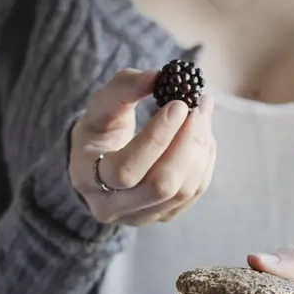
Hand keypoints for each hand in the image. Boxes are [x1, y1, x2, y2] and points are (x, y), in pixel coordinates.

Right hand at [69, 69, 215, 225]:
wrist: (101, 163)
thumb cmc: (100, 130)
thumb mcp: (100, 106)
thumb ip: (124, 87)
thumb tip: (158, 77)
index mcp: (87, 179)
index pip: (126, 170)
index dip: (156, 138)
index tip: (178, 105)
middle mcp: (112, 207)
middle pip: (161, 186)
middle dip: (187, 144)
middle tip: (199, 108)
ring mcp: (141, 217)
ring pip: (183, 191)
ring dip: (200, 149)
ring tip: (202, 115)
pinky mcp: (164, 215)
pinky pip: (195, 192)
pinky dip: (205, 160)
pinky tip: (202, 135)